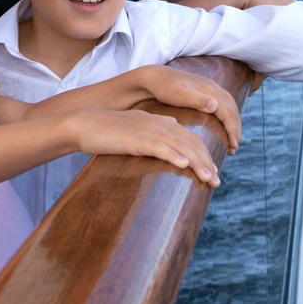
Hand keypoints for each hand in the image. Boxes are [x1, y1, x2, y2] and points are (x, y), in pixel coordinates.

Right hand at [74, 109, 221, 186]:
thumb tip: (170, 134)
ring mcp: (149, 130)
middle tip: (217, 181)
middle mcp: (159, 124)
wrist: (85, 124)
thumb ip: (154, 131)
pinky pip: (160, 147)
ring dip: (197, 164)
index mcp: (161, 122)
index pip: (190, 138)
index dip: (204, 154)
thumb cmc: (108, 131)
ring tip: (209, 178)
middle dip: (207, 162)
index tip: (213, 171)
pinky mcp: (137, 139)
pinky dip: (174, 156)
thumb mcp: (137, 129)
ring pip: (181, 147)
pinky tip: (184, 166)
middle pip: (191, 142)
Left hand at [135, 66, 240, 152]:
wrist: (155, 76)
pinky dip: (229, 117)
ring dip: (234, 124)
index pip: (228, 112)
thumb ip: (196, 100)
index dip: (232, 130)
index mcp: (209, 89)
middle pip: (232, 110)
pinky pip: (225, 104)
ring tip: (232, 141)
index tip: (233, 146)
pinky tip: (226, 126)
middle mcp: (213, 87)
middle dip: (236, 130)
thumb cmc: (164, 88)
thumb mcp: (178, 95)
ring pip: (231, 106)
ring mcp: (211, 87)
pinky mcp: (207, 90)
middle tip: (234, 148)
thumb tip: (216, 105)